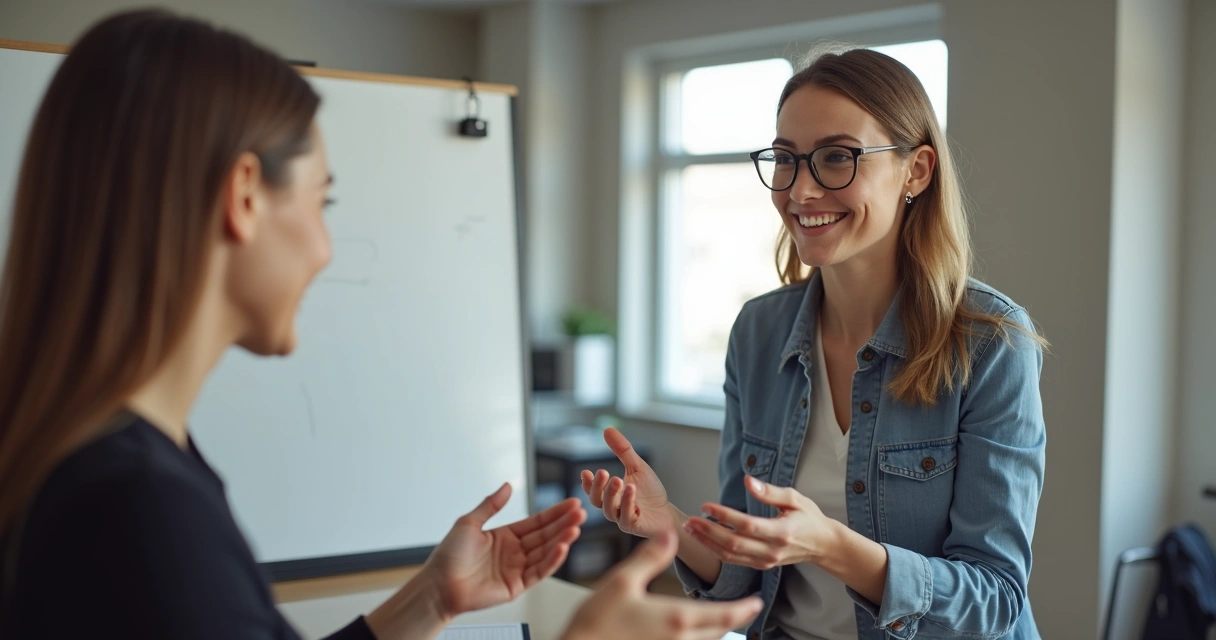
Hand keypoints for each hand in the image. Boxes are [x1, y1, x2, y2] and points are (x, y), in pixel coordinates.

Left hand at [422, 483, 585, 615]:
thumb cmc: (448, 555)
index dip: (555, 513)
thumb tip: (508, 485)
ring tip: (576, 528)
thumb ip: (491, 505)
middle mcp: (515, 552)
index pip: (537, 522)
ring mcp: (518, 569)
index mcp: (506, 536)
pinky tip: (562, 548)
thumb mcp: (469, 522)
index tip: (572, 503)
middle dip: (564, 524)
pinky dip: (552, 560)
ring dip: (562, 540)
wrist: (438, 583)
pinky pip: (539, 571)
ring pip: (546, 552)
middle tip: (581, 512)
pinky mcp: (517, 585)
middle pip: (546, 535)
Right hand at [561, 532, 762, 639]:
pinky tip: (686, 633)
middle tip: (744, 610)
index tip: (757, 603)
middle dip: (732, 620)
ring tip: (719, 621)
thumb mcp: (622, 581)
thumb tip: (670, 533)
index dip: (743, 609)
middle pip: (718, 633)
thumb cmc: (596, 622)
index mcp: (676, 618)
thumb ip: (650, 557)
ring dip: (714, 632)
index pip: (723, 615)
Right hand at [580, 428, 674, 537]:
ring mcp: (621, 518)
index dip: (587, 483)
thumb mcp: (636, 467)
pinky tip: (631, 490)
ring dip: (612, 494)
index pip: (593, 490)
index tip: (585, 472)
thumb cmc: (649, 491)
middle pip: (597, 500)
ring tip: (618, 480)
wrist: (667, 512)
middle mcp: (612, 507)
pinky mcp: (633, 526)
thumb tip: (607, 429)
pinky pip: (626, 517)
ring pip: (609, 509)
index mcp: (610, 494)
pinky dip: (628, 503)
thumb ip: (622, 451)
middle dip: (598, 487)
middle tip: (603, 472)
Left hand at [683, 475, 837, 569]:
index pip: (747, 525)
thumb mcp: (795, 498)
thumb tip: (749, 480)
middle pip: (734, 543)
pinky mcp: (761, 565)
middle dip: (708, 532)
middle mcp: (772, 550)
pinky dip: (716, 550)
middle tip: (690, 519)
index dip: (724, 516)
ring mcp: (766, 561)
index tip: (706, 505)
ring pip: (731, 556)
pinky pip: (734, 561)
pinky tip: (704, 538)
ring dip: (708, 543)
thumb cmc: (809, 518)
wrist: (823, 544)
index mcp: (782, 532)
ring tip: (691, 529)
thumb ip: (771, 491)